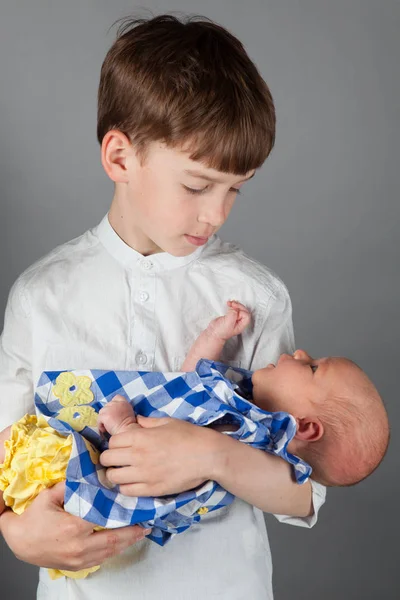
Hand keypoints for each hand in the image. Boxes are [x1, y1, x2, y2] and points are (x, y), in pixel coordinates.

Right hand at [0, 482, 149, 570]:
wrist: (20, 543)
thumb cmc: (33, 519)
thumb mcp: (49, 497)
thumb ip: (70, 485)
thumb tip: (88, 473)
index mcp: (74, 526)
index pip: (105, 518)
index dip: (122, 513)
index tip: (136, 507)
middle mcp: (80, 545)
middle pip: (114, 539)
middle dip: (132, 532)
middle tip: (147, 523)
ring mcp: (79, 558)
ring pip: (110, 551)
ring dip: (127, 542)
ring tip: (140, 532)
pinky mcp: (77, 565)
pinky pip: (102, 559)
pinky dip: (114, 550)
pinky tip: (123, 543)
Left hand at [98, 394, 138, 435]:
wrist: (127, 432)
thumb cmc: (129, 426)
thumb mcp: (128, 414)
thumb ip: (122, 409)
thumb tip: (115, 413)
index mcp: (124, 403)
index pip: (116, 397)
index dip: (113, 404)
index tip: (114, 412)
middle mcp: (117, 403)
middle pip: (107, 405)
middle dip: (107, 413)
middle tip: (111, 421)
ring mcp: (110, 408)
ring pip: (101, 412)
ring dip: (103, 419)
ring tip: (108, 426)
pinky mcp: (105, 415)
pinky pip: (99, 419)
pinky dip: (100, 425)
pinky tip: (105, 430)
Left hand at [100, 416, 219, 496]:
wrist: (207, 455)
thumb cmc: (188, 435)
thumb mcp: (166, 422)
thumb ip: (147, 422)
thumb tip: (136, 421)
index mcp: (140, 437)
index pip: (112, 442)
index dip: (115, 443)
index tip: (121, 445)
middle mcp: (137, 456)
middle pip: (107, 460)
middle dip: (110, 458)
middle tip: (118, 458)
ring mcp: (143, 475)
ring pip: (113, 478)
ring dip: (116, 473)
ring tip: (124, 471)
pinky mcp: (151, 490)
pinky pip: (127, 491)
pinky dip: (126, 487)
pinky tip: (133, 482)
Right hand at [206, 300, 250, 341]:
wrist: (213, 333)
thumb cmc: (221, 332)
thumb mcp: (228, 322)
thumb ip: (233, 314)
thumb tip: (234, 308)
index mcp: (241, 325)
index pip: (246, 315)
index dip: (240, 311)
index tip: (233, 309)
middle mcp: (239, 321)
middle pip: (244, 310)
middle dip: (238, 305)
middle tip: (232, 303)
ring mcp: (235, 318)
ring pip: (239, 308)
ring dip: (235, 304)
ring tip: (229, 303)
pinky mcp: (230, 316)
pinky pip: (234, 308)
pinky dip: (232, 305)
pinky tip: (228, 304)